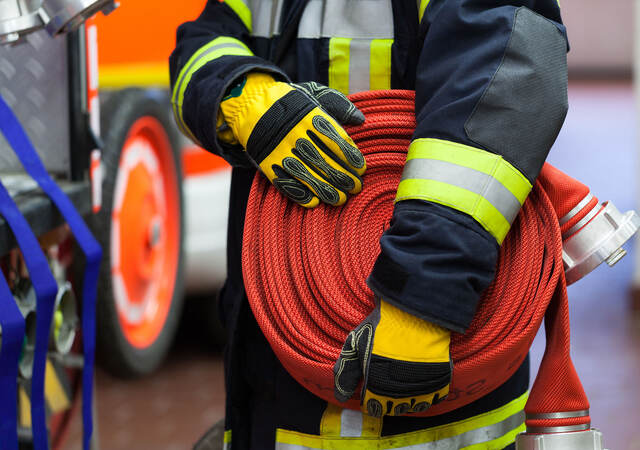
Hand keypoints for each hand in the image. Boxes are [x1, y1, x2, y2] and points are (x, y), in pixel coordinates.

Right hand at [220, 73, 365, 207]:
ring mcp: (280, 151)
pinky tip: (314, 202)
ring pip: (307, 175)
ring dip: (326, 190)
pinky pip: (285, 183)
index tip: (361, 169)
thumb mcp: (315, 93)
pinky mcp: (268, 164)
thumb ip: (339, 105)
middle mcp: (296, 135)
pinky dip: (300, 194)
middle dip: (342, 177)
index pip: (335, 140)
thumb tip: (361, 119)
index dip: (350, 157)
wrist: (251, 105)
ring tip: (341, 199)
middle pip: (324, 161)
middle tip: (356, 187)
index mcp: (310, 116)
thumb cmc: (292, 103)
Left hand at [333, 299, 451, 416]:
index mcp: (377, 387)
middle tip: (388, 381)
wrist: (412, 312)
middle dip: (388, 399)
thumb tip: (340, 398)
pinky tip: (420, 381)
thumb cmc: (380, 326)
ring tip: (403, 381)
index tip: (371, 389)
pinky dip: (428, 394)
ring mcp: (423, 387)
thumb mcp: (354, 345)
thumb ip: (345, 373)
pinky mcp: (441, 380)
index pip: (373, 408)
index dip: (370, 399)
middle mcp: (400, 393)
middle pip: (393, 408)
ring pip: (414, 406)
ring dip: (408, 398)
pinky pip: (435, 398)